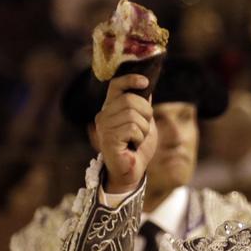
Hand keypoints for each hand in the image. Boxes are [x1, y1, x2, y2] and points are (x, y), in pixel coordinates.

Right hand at [94, 74, 156, 193]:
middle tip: (144, 128)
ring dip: (144, 129)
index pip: (116, 85)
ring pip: (133, 115)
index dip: (130, 79)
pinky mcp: (109, 139)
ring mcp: (104, 127)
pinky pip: (132, 129)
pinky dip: (140, 138)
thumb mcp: (144, 122)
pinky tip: (133, 146)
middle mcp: (104, 115)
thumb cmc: (137, 148)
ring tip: (137, 139)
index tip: (145, 82)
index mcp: (111, 108)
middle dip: (146, 113)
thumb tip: (146, 85)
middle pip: (131, 100)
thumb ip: (143, 105)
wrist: (132, 171)